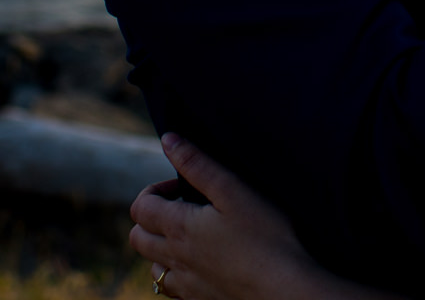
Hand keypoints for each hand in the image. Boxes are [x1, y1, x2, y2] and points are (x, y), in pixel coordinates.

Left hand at [129, 134, 397, 299]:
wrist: (286, 289)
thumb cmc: (266, 236)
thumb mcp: (233, 191)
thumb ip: (198, 164)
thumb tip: (168, 140)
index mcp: (180, 227)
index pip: (140, 207)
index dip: (154, 190)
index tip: (181, 187)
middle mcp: (175, 259)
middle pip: (138, 238)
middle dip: (150, 218)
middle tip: (182, 209)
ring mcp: (187, 285)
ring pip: (152, 268)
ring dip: (160, 249)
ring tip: (190, 237)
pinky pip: (172, 291)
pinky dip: (175, 276)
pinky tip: (198, 267)